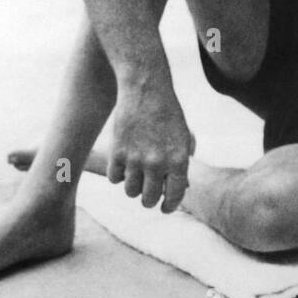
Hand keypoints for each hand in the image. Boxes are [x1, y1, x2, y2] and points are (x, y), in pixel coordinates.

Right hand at [107, 83, 194, 212]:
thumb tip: (181, 188)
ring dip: (133, 186)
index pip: (174, 197)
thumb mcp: (182, 137)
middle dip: (149, 199)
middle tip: (148, 193)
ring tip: (137, 174)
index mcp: (178, 160)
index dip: (169, 206)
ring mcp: (136, 159)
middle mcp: (157, 163)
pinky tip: (124, 164)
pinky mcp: (117, 153)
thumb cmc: (167, 113)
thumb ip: (181, 163)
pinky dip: (118, 175)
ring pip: (130, 192)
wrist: (146, 89)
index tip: (164, 208)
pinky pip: (114, 178)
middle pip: (149, 200)